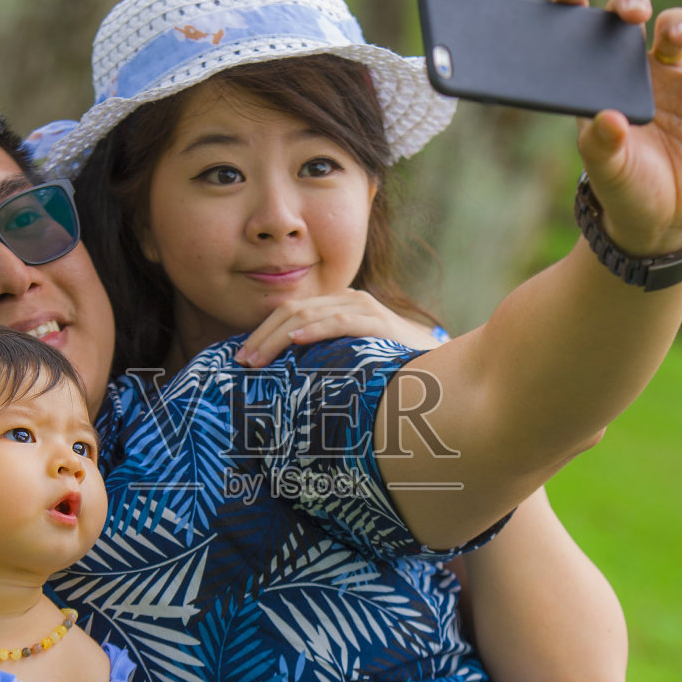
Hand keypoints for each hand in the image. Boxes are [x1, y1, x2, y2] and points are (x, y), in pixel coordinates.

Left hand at [235, 290, 442, 366]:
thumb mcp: (349, 361)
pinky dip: (316, 330)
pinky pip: (341, 321)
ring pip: (309, 314)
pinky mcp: (379, 323)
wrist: (441, 371)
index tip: (241, 359)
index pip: (290, 312)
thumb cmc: (390, 371)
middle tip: (242, 362)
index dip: (262, 332)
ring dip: (278, 337)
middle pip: (293, 311)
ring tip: (258, 358)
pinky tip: (296, 342)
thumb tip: (283, 380)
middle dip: (263, 336)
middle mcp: (348, 301)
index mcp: (338, 307)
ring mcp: (364, 308)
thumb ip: (323, 359)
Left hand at [554, 0, 681, 253]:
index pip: (583, 34)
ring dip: (678, 23)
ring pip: (676, 31)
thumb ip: (602, 145)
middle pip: (633, 20)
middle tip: (632, 14)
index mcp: (597, 82)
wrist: (664, 221)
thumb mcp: (607, 172)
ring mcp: (675, 80)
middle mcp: (634, 71)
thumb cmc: (624, 190)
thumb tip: (608, 119)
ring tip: (680, 36)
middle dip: (632, 5)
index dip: (576, 5)